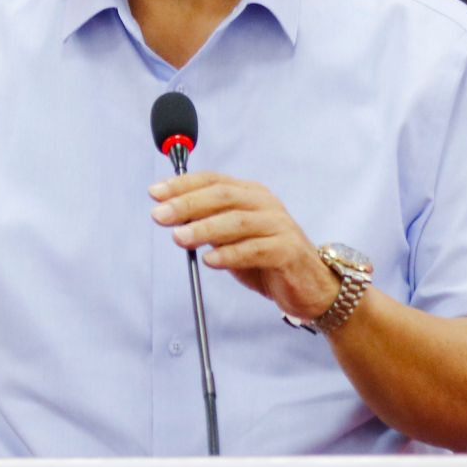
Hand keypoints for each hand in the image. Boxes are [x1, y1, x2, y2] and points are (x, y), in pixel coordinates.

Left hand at [150, 173, 338, 322]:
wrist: (311, 286)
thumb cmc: (268, 259)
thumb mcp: (232, 239)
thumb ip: (208, 225)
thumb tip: (172, 217)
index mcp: (251, 194)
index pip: (213, 180)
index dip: (182, 184)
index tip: (155, 193)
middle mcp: (265, 204)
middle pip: (223, 196)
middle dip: (187, 203)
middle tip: (160, 215)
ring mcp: (279, 225)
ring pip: (237, 221)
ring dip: (204, 228)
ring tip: (179, 238)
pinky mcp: (288, 250)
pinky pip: (255, 249)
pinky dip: (230, 254)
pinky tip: (210, 261)